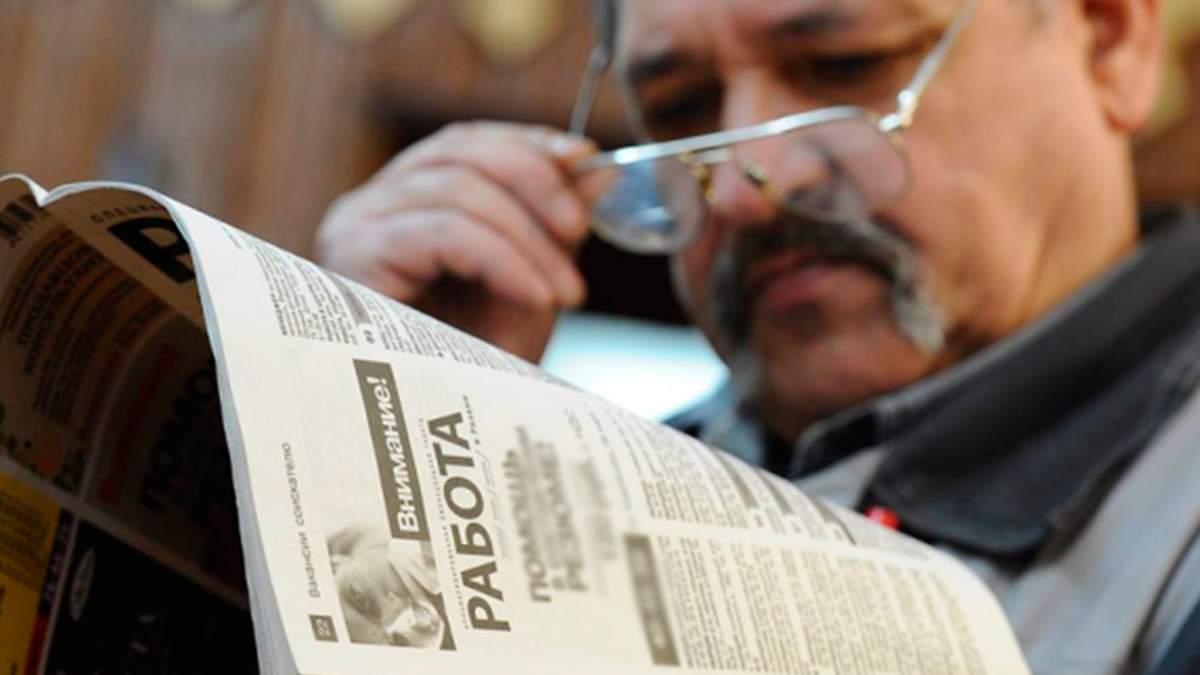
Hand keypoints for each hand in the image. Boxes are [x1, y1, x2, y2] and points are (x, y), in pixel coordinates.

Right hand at [315, 122, 594, 361]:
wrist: (437, 447)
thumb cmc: (472, 372)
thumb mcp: (529, 287)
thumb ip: (556, 227)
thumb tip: (598, 169)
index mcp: (406, 204)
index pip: (466, 144)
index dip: (527, 143)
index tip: (585, 159)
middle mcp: (371, 207)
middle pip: (461, 152)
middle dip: (535, 184)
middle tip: (581, 231)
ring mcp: (356, 228)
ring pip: (458, 189)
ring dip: (528, 237)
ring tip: (567, 290)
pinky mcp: (356, 258)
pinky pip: (443, 232)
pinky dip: (502, 258)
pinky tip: (535, 296)